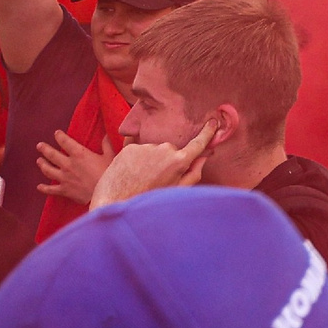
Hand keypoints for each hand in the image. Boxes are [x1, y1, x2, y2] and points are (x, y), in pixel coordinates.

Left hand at [34, 130, 112, 203]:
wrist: (106, 193)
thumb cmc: (109, 173)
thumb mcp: (110, 156)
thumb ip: (106, 145)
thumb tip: (106, 135)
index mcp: (79, 154)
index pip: (65, 142)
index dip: (59, 136)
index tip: (56, 133)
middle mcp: (68, 165)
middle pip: (52, 155)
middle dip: (44, 149)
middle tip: (39, 145)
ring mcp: (64, 178)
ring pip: (48, 170)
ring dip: (42, 164)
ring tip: (39, 161)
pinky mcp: (64, 190)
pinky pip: (51, 190)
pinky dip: (44, 188)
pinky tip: (39, 187)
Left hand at [91, 119, 217, 208]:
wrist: (115, 205)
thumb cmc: (148, 202)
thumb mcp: (177, 192)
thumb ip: (194, 174)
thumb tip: (204, 157)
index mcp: (179, 162)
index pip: (198, 143)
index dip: (207, 132)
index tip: (213, 121)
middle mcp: (164, 149)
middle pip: (171, 150)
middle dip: (167, 160)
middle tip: (157, 179)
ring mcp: (145, 147)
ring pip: (153, 150)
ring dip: (150, 160)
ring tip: (141, 179)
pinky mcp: (129, 148)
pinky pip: (138, 150)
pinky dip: (136, 160)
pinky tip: (131, 174)